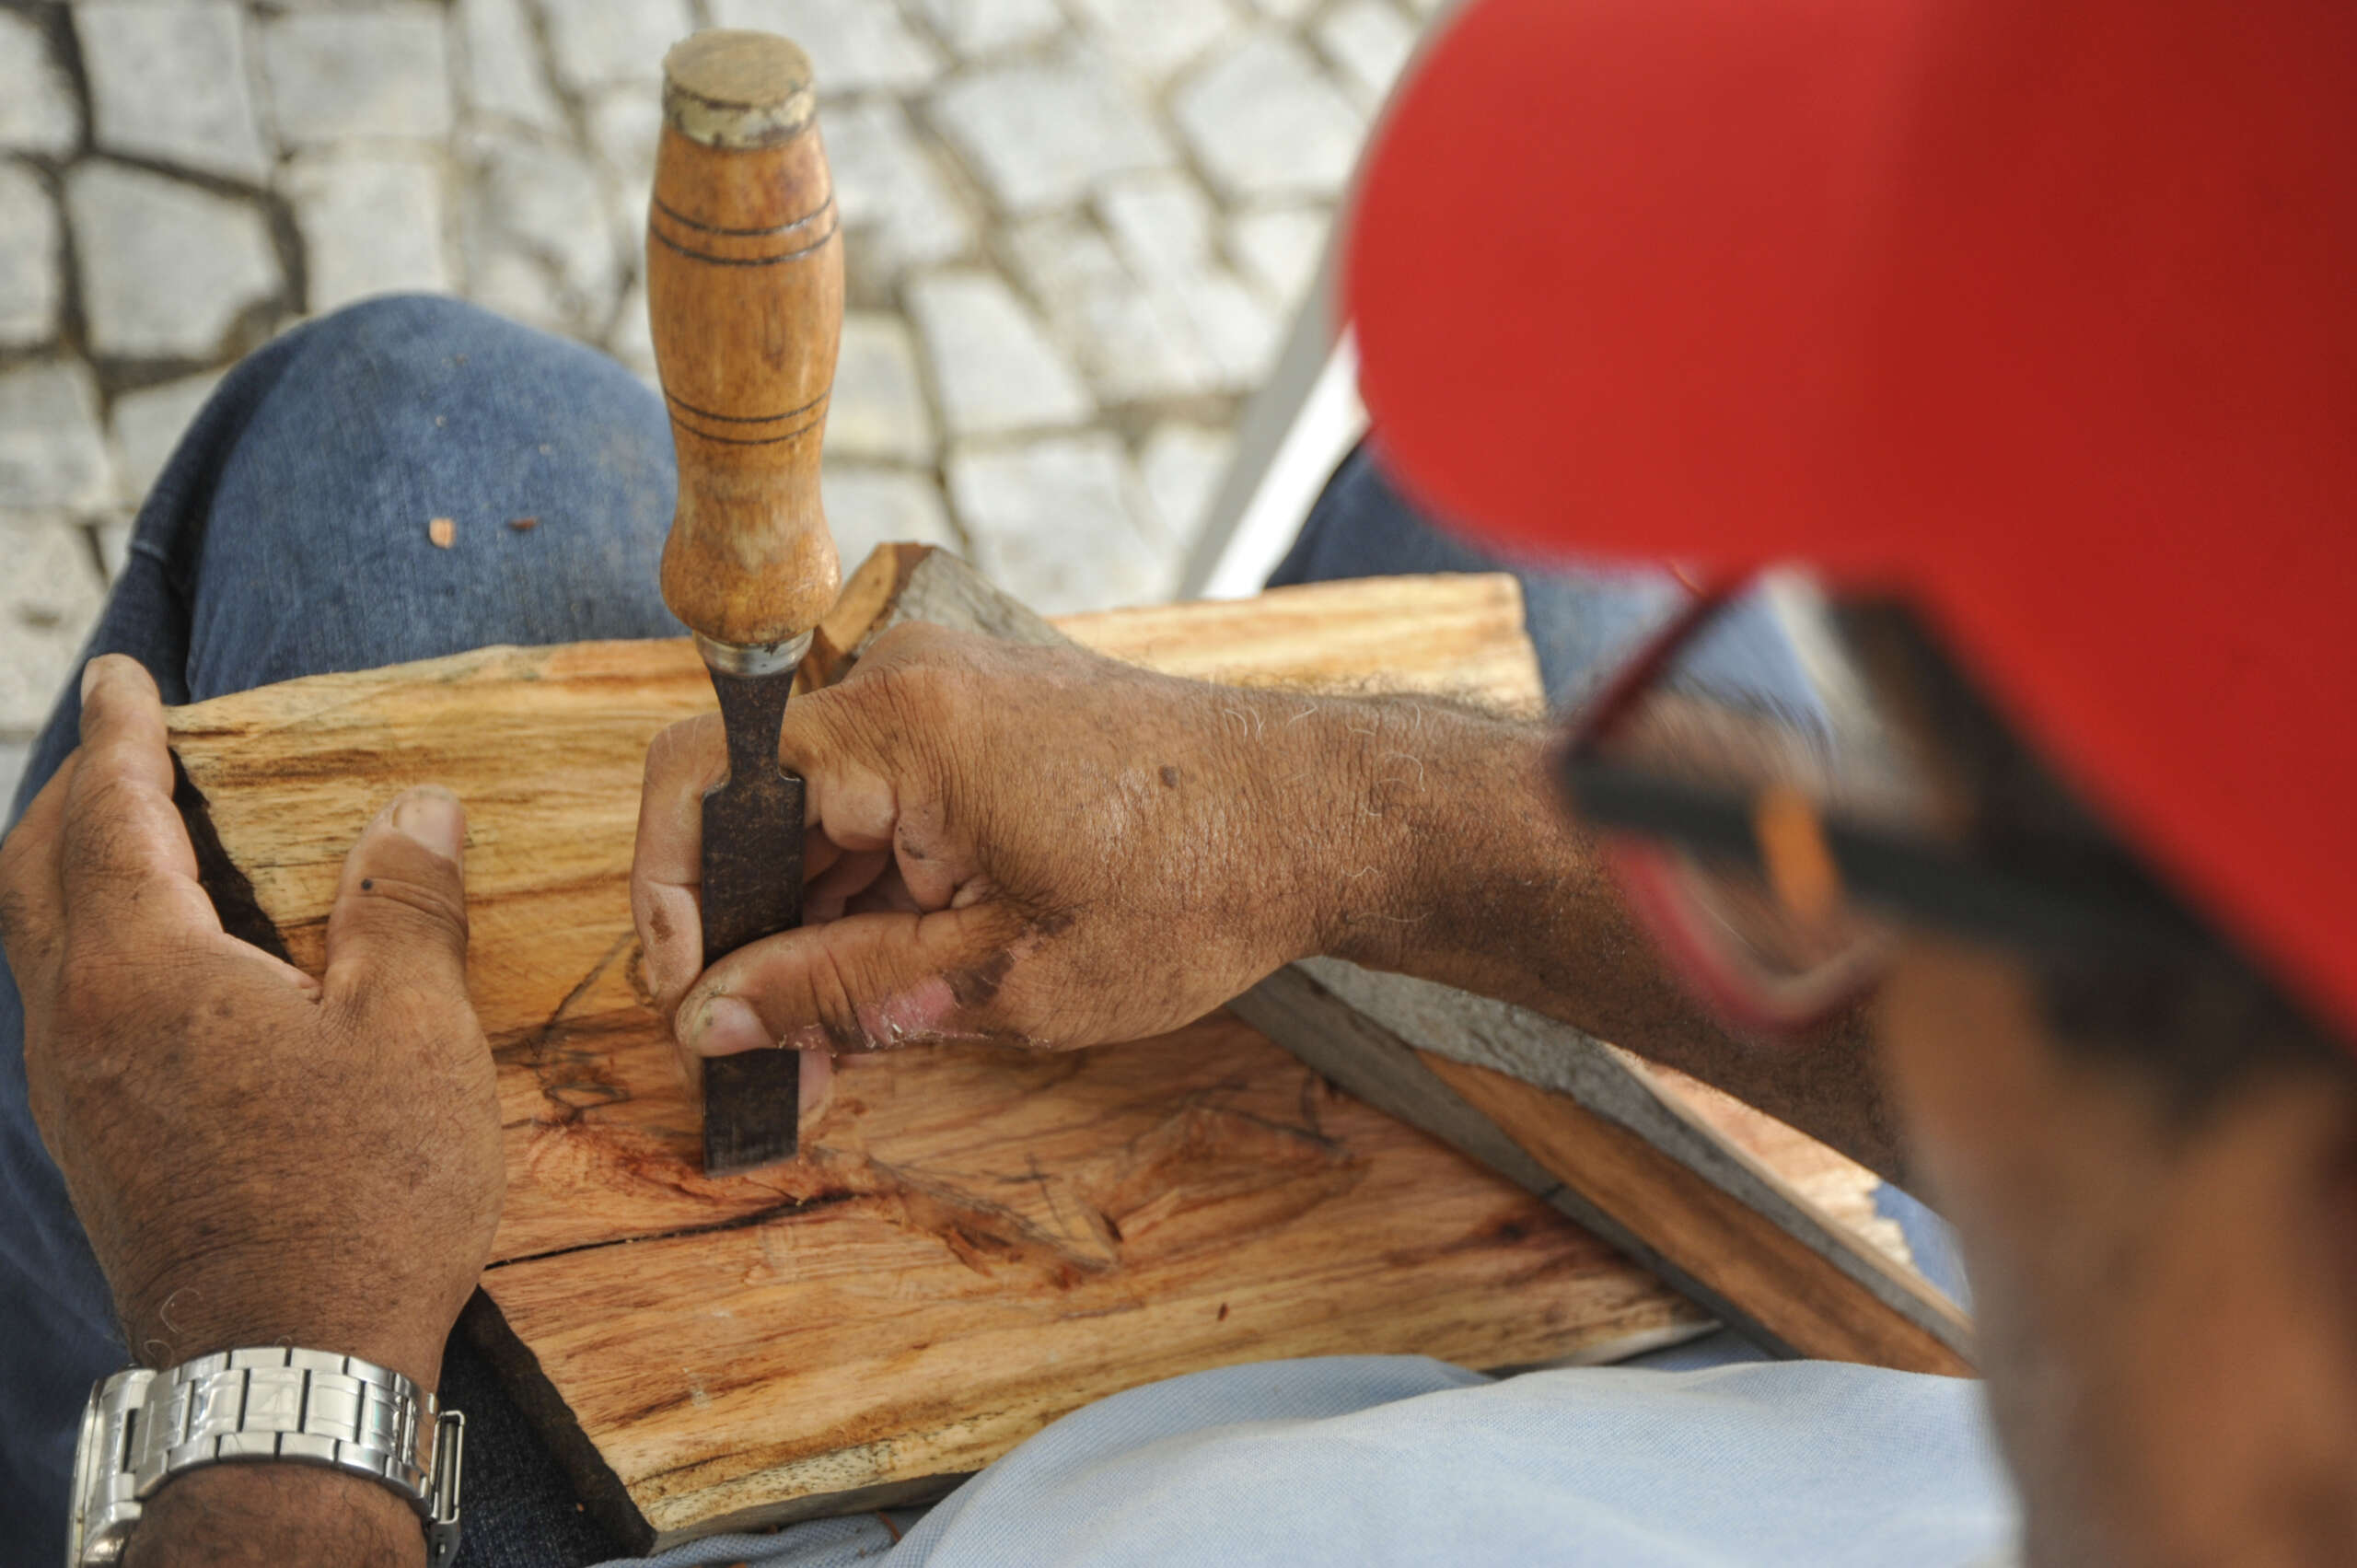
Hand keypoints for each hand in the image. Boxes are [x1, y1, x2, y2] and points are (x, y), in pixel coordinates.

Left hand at [0, 656, 501, 1388]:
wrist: (285, 1368)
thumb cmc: (361, 1199)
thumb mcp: (415, 1034)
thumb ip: (405, 906)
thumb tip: (416, 810)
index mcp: (146, 973)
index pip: (111, 816)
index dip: (120, 736)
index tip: (125, 677)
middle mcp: (80, 1023)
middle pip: (33, 871)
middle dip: (72, 792)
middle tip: (122, 745)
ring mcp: (75, 1094)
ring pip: (40, 942)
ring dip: (74, 869)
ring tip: (140, 840)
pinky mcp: (96, 1146)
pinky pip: (67, 1005)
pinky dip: (94, 940)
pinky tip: (168, 967)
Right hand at [633, 623, 1348, 1061]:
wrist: (1320, 819)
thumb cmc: (1192, 889)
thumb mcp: (1004, 978)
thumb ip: (839, 993)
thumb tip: (706, 1023)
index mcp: (899, 725)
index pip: (700, 785)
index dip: (668, 901)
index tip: (688, 1005)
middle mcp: (904, 682)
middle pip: (754, 811)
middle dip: (746, 945)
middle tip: (764, 1067)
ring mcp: (942, 697)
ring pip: (815, 822)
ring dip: (808, 935)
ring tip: (825, 1058)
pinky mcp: (975, 726)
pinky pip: (876, 809)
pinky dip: (867, 899)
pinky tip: (876, 994)